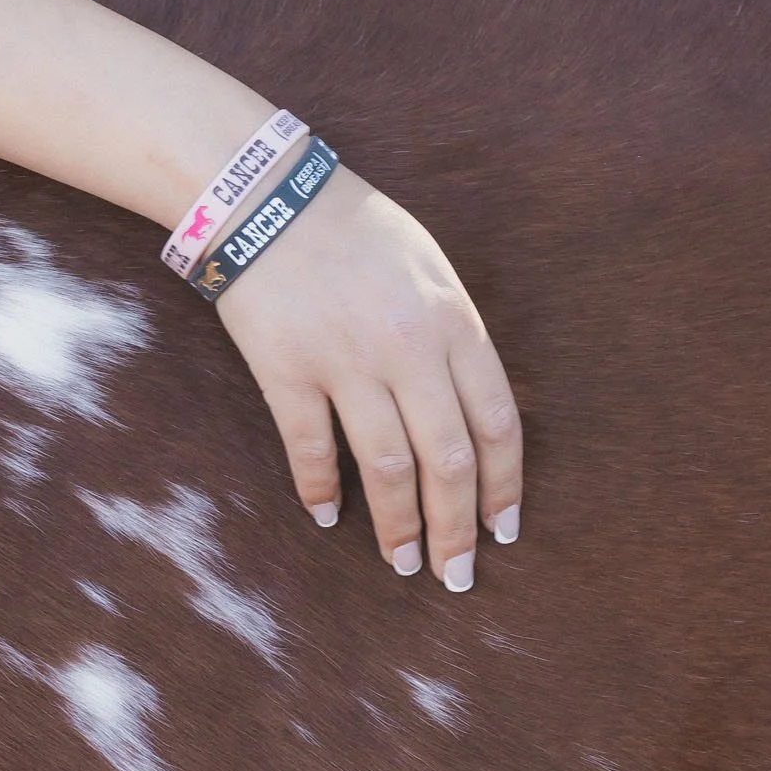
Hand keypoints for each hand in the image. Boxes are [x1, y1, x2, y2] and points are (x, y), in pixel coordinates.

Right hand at [213, 160, 521, 590]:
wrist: (265, 195)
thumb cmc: (355, 229)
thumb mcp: (429, 267)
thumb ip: (455, 335)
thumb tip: (472, 415)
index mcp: (452, 320)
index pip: (497, 424)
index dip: (505, 487)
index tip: (504, 530)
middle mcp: (407, 347)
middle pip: (448, 461)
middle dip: (457, 529)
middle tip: (457, 575)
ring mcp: (345, 361)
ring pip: (387, 468)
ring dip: (398, 527)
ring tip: (402, 565)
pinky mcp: (286, 371)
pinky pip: (310, 449)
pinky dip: (321, 490)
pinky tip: (328, 518)